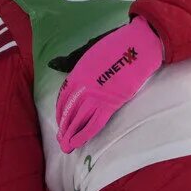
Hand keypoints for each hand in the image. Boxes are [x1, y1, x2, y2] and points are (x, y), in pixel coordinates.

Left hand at [54, 17, 163, 152]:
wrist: (137, 45)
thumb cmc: (115, 44)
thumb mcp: (87, 49)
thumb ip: (70, 60)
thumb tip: (53, 64)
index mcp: (77, 74)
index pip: (64, 97)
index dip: (61, 112)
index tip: (60, 121)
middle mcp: (83, 87)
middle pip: (69, 111)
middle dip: (64, 127)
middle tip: (60, 140)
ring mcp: (96, 96)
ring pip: (79, 119)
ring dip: (71, 134)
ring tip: (66, 146)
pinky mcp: (111, 103)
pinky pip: (95, 122)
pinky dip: (85, 133)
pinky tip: (79, 141)